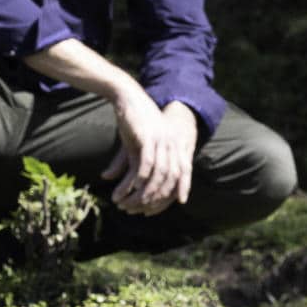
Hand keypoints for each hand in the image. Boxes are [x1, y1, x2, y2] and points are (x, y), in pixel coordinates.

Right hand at [101, 97, 196, 214]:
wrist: (128, 96)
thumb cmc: (134, 121)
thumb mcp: (140, 144)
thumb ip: (136, 162)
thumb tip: (125, 178)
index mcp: (176, 145)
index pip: (182, 174)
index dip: (177, 191)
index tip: (169, 206)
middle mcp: (172, 144)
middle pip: (170, 179)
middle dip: (157, 198)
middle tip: (141, 210)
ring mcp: (162, 141)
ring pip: (158, 174)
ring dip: (146, 192)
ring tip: (131, 202)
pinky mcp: (148, 138)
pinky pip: (147, 163)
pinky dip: (141, 178)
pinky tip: (134, 187)